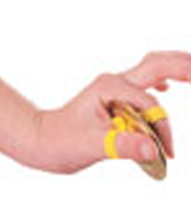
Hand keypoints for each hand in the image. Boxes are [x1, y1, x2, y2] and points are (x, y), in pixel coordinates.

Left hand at [29, 50, 190, 174]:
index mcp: (111, 87)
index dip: (163, 130)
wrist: (41, 139)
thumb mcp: (92, 146)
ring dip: (176, 66)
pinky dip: (160, 80)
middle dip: (184, 65)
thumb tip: (152, 148)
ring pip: (151, 68)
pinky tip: (168, 85)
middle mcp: (114, 81)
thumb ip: (123, 145)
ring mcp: (114, 87)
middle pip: (157, 64)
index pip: (152, 106)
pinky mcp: (114, 97)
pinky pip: (142, 83)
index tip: (165, 154)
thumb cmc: (62, 141)